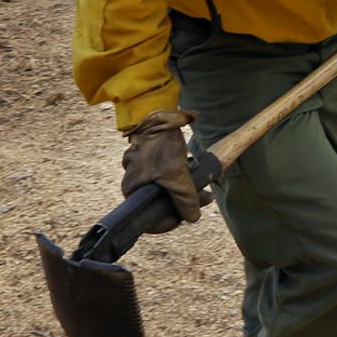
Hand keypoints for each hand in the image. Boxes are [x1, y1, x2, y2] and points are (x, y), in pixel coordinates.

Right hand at [121, 110, 210, 231]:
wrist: (161, 115)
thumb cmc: (161, 144)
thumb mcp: (176, 174)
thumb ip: (184, 198)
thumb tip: (192, 217)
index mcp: (132, 190)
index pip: (148, 219)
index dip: (169, 221)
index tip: (188, 216)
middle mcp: (134, 183)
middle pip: (160, 205)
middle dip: (183, 204)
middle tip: (204, 197)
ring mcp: (142, 171)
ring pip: (166, 191)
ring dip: (184, 191)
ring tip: (203, 186)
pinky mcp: (151, 161)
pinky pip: (167, 178)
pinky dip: (181, 178)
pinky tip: (193, 172)